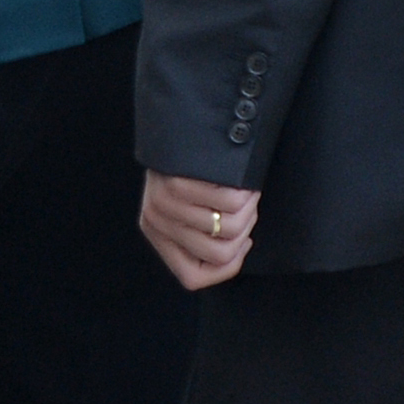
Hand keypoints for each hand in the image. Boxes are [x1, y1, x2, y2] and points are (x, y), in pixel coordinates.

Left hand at [141, 169, 260, 289]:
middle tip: (242, 208)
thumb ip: (202, 238)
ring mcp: (162, 202)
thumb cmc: (197, 174)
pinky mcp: (176, 183)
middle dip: (244, 233)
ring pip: (230, 229)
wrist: (182, 124)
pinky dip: (245, 193)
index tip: (238, 242)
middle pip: (220, 254)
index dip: (228, 267)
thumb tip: (227, 261)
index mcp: (157, 235)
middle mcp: (155, 221)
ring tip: (240, 192)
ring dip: (247, 210)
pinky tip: (237, 180)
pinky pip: (230, 203)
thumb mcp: (189, 211)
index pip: (194, 279)